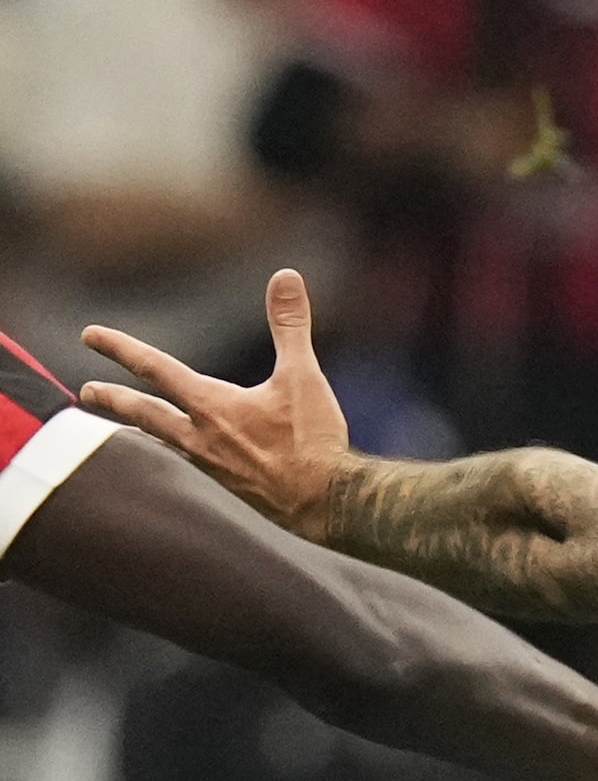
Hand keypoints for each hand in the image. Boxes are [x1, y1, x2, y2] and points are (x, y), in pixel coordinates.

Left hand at [81, 268, 354, 541]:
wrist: (327, 502)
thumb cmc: (314, 440)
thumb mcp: (304, 375)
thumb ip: (290, 325)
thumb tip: (285, 277)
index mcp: (211, 406)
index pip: (155, 368)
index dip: (120, 348)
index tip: (90, 335)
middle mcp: (199, 438)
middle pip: (143, 414)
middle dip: (112, 400)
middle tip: (86, 392)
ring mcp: (209, 469)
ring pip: (159, 445)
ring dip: (135, 434)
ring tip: (118, 432)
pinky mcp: (225, 492)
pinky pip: (184, 471)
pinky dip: (169, 460)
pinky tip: (176, 463)